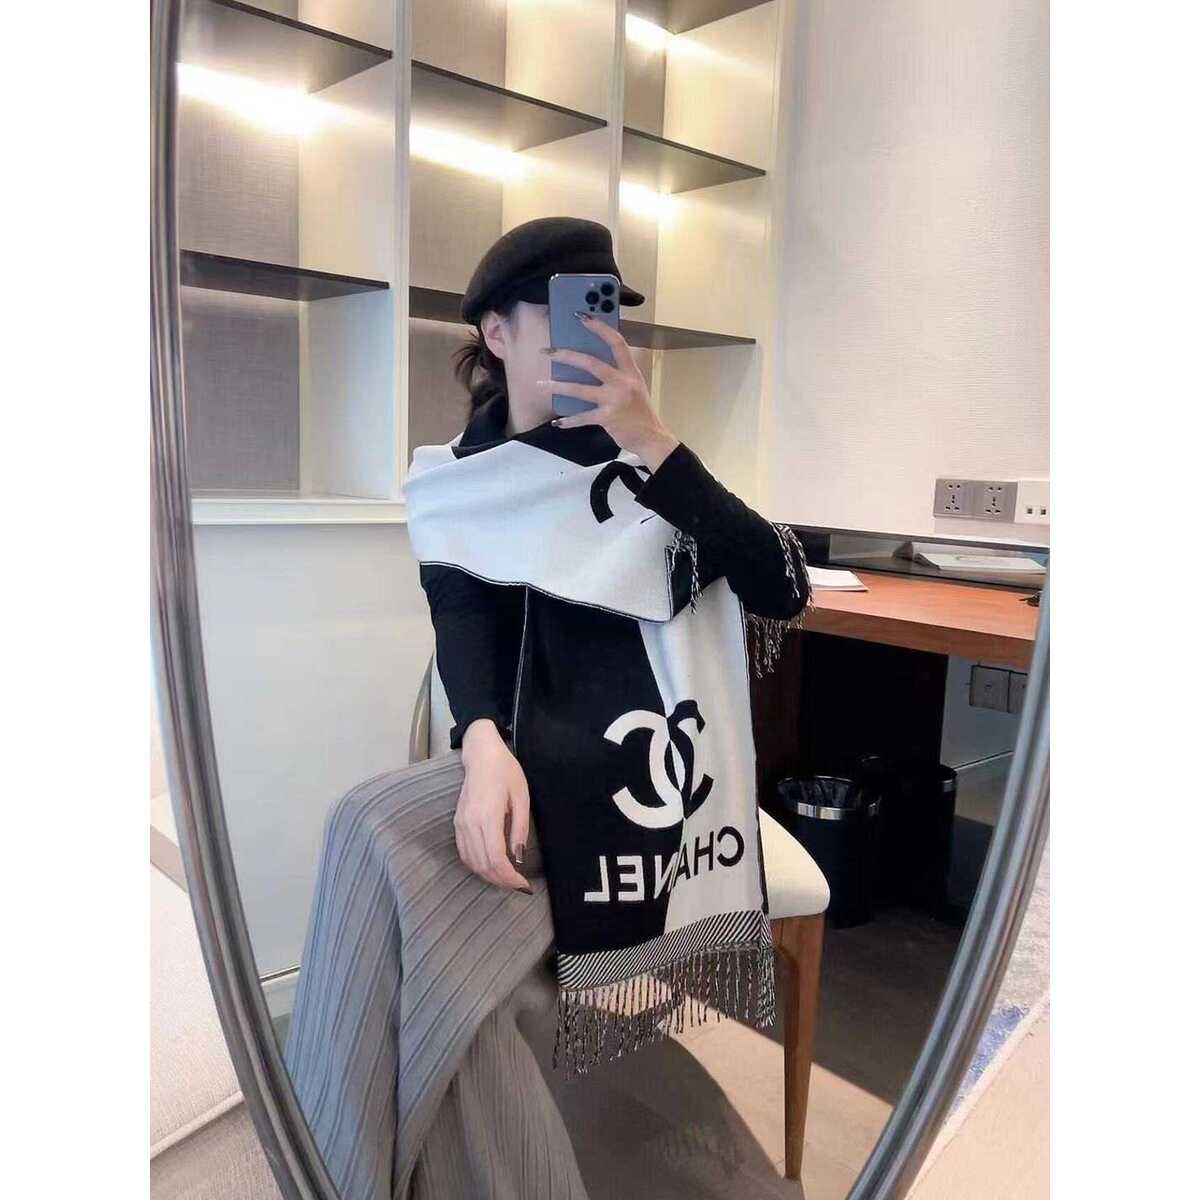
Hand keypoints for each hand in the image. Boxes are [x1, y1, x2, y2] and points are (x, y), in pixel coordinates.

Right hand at [454, 720, 533, 893]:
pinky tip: (490, 866)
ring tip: (506, 878)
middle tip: (518, 885)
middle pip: (483, 865)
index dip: (510, 878)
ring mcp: (460, 824)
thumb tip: (518, 857)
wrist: (481, 755)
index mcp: (488, 816)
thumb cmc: (505, 771)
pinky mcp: (457, 823)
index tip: (524, 885)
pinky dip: (476, 865)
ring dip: (489, 875)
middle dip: (501, 880)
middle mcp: (470, 823)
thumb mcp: (521, 797)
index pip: (496, 859)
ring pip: (471, 862)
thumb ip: (520, 828)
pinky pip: (464, 853)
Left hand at [536, 312, 679, 466]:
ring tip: (540, 384)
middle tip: (547, 352)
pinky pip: (582, 417)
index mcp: (630, 372)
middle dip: (565, 355)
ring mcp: (615, 400)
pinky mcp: (607, 418)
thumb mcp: (634, 387)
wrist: (651, 437)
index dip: (599, 327)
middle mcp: (623, 383)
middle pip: (591, 363)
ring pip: (580, 389)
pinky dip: (568, 421)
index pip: (616, 342)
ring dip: (557, 387)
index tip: (581, 317)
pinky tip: (557, 422)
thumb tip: (586, 365)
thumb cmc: (639, 412)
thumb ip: (616, 375)